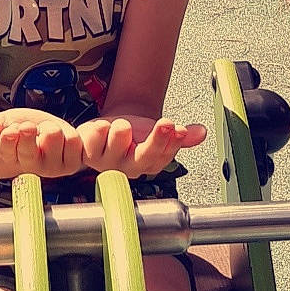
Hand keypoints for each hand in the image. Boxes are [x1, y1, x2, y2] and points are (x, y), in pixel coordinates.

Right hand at [0, 110, 85, 178]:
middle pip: (31, 148)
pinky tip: (69, 134)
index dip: (9, 139)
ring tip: (46, 131)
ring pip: (54, 137)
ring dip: (50, 128)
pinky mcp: (73, 162)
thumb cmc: (20, 130)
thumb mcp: (3, 123)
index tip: (11, 130)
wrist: (43, 138)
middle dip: (29, 133)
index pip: (8, 151)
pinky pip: (76, 142)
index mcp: (11, 157)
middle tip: (29, 126)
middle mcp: (33, 167)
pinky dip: (72, 134)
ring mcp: (54, 166)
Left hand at [75, 114, 206, 179]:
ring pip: (117, 146)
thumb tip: (202, 132)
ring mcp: (107, 161)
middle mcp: (128, 167)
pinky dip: (99, 131)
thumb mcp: (158, 132)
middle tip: (167, 124)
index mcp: (147, 164)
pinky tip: (103, 125)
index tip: (180, 129)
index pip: (163, 158)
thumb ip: (180, 135)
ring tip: (124, 124)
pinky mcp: (87, 153)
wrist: (108, 129)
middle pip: (143, 158)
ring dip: (122, 132)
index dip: (172, 144)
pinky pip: (93, 141)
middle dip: (156, 141)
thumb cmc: (134, 134)